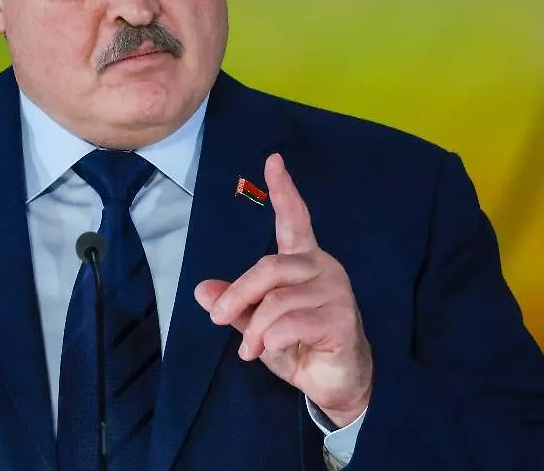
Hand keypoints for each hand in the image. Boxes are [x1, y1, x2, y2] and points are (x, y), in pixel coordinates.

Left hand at [194, 153, 372, 425]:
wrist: (336, 383)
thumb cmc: (299, 346)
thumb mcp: (258, 325)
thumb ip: (236, 305)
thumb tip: (201, 290)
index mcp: (303, 261)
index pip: (294, 219)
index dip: (284, 190)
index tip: (273, 160)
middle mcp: (323, 268)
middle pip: (269, 267)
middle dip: (238, 293)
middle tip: (218, 318)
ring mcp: (336, 293)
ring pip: (277, 300)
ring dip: (254, 328)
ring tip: (249, 349)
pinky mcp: (342, 319)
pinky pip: (292, 322)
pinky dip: (271, 339)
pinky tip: (268, 351)